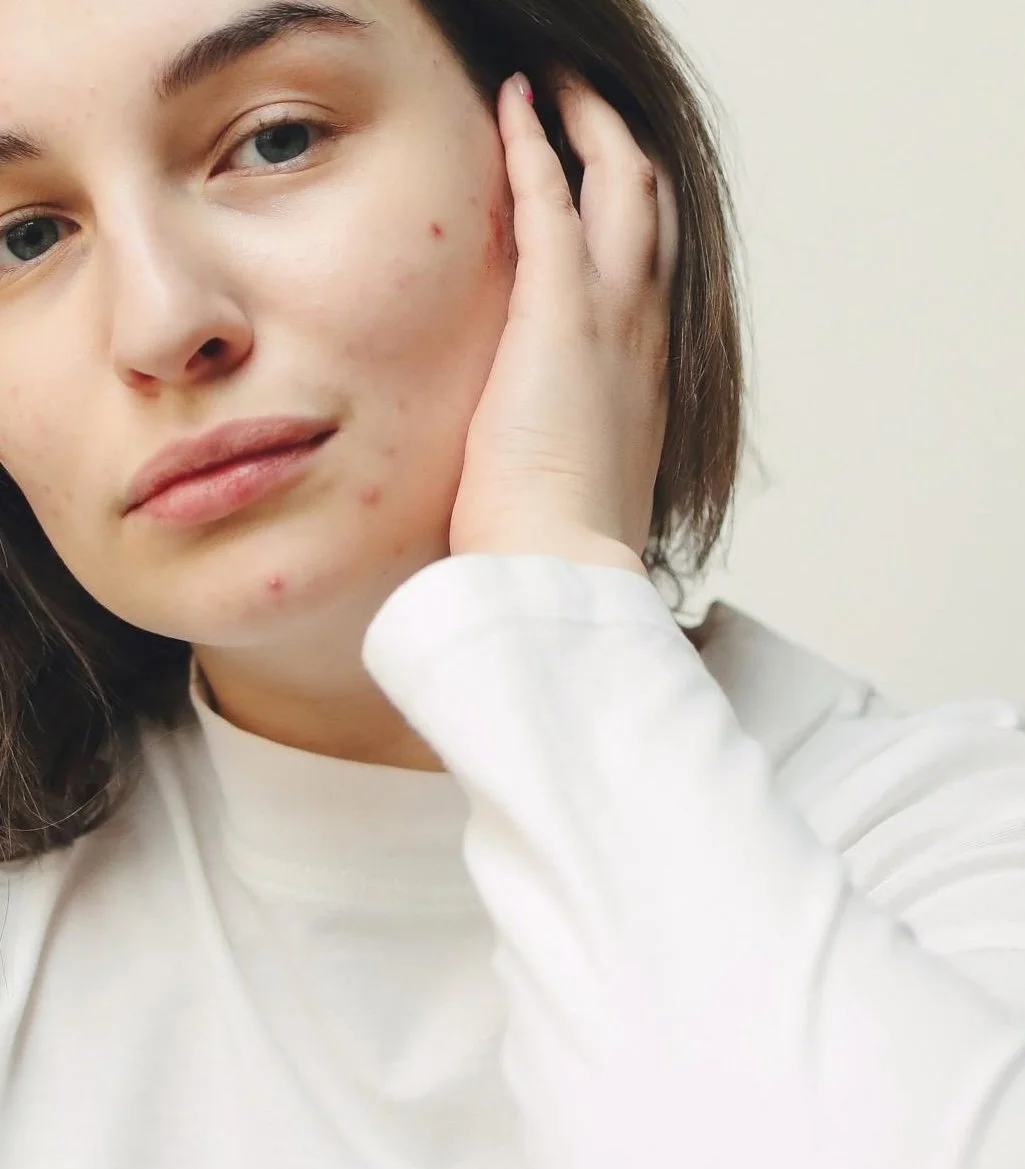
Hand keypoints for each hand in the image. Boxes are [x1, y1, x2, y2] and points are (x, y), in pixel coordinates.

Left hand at [448, 69, 678, 573]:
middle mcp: (645, 334)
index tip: (603, 192)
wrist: (561, 565)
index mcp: (645, 377)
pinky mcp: (562, 310)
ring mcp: (612, 316)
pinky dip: (534, 144)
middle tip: (590, 109)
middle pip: (656, 209)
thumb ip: (568, 450)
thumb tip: (537, 459)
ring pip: (625, 183)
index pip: (651, 270)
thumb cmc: (556, 544)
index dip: (633, 219)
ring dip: (592, 125)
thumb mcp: (575, 485)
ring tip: (559, 87)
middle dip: (624, 147)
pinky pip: (552, 199)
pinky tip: (515, 102)